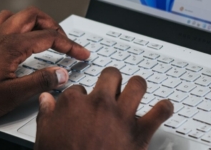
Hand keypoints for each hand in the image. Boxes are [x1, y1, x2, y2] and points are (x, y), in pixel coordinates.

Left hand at [0, 7, 89, 120]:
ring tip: (41, 35)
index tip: (82, 54)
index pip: (50, 36)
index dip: (70, 45)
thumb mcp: (13, 95)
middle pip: (33, 15)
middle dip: (53, 24)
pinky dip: (11, 28)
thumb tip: (61, 73)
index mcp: (12, 45)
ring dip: (31, 21)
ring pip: (13, 16)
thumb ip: (40, 82)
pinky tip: (11, 40)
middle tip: (64, 41)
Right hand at [34, 67, 173, 149]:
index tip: (83, 104)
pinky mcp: (140, 132)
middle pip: (111, 75)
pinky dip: (165, 109)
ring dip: (137, 87)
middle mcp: (100, 104)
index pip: (79, 88)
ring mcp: (121, 116)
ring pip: (138, 85)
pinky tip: (164, 108)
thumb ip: (47, 114)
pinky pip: (160, 113)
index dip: (82, 96)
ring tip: (136, 90)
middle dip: (111, 80)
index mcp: (75, 103)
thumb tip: (47, 100)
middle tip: (111, 88)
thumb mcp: (45, 135)